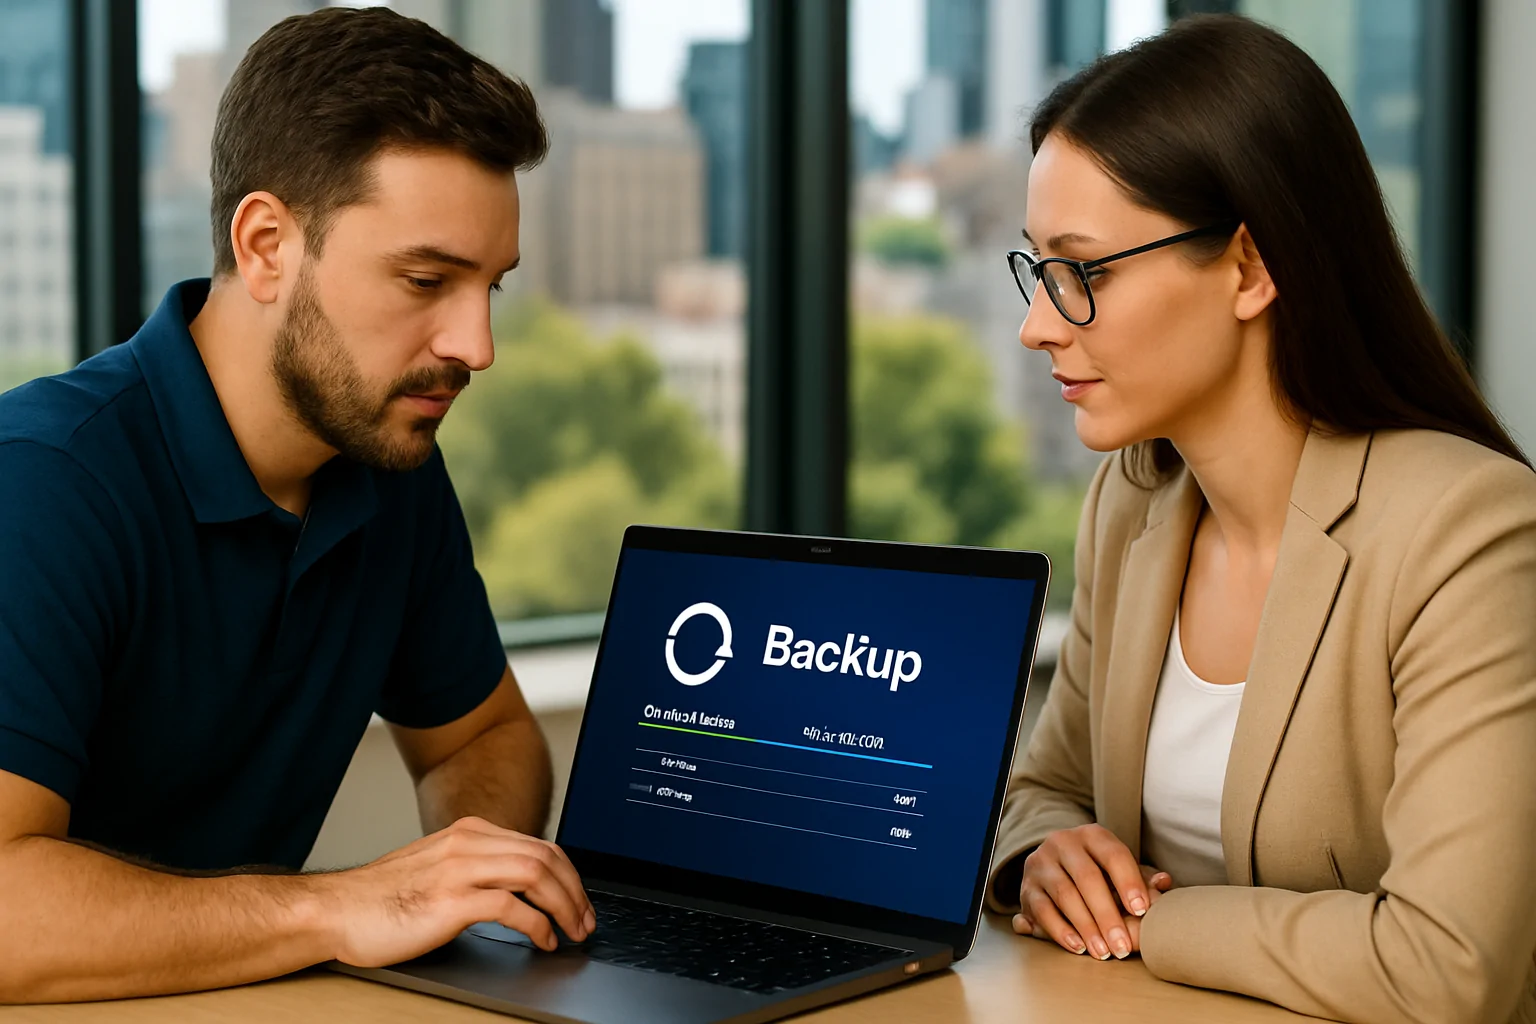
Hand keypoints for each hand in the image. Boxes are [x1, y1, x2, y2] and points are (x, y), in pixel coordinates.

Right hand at [322, 816, 595, 967]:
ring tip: (572, 931)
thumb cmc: (380, 899)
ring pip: (536, 875)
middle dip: (575, 891)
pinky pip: (511, 907)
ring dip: (564, 906)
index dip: (568, 875)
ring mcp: (459, 869)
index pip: (538, 845)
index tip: (578, 901)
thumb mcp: (437, 868)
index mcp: (468, 833)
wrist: (334, 911)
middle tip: (585, 921)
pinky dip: (537, 924)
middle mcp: (467, 843)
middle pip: (545, 857)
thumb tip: (517, 890)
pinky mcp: (450, 900)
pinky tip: (542, 940)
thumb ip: (475, 868)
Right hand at [1009, 824, 1173, 960]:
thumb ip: (1142, 878)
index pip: (1113, 854)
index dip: (1129, 882)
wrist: (1054, 869)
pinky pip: (1042, 909)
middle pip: (1087, 877)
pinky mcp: (1027, 887)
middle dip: (1107, 915)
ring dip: (1086, 927)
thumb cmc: (1097, 872)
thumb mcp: (1119, 871)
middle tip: (1122, 946)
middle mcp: (1063, 843)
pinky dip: (1060, 930)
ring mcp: (1041, 863)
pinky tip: (1078, 946)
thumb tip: (1164, 882)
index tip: (1141, 911)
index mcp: (1092, 835)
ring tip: (1103, 952)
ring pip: (1064, 894)